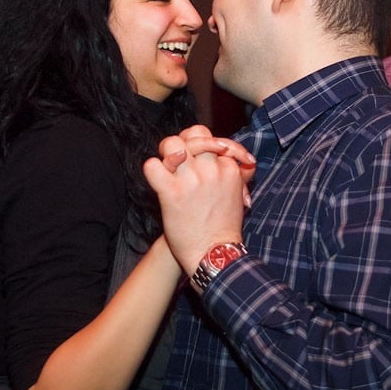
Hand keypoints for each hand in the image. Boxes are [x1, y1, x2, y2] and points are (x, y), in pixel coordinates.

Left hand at [143, 147, 245, 278]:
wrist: (214, 254)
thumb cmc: (224, 226)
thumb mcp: (238, 193)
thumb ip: (238, 172)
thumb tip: (233, 157)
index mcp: (228, 168)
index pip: (209, 137)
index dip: (199, 144)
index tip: (195, 157)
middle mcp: (211, 169)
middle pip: (193, 135)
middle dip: (183, 143)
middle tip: (178, 159)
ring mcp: (192, 180)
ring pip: (172, 144)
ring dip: (167, 154)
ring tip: (168, 169)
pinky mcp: (172, 192)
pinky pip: (153, 165)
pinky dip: (152, 169)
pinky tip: (157, 179)